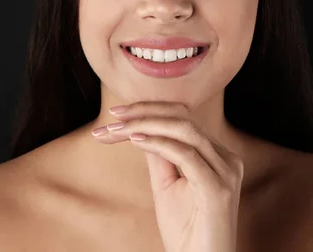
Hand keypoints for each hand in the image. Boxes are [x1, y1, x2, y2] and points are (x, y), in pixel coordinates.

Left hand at [91, 101, 243, 251]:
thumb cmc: (185, 227)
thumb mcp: (166, 183)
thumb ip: (158, 154)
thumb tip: (139, 128)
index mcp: (215, 154)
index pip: (181, 117)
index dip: (146, 109)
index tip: (114, 113)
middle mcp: (225, 158)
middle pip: (182, 116)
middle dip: (142, 112)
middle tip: (111, 116)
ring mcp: (225, 171)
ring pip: (183, 130)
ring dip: (144, 125)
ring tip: (116, 129)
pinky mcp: (217, 188)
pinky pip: (185, 154)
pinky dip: (158, 143)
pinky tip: (135, 141)